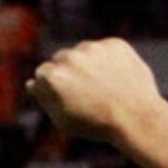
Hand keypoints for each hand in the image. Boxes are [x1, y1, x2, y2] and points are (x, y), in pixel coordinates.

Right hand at [27, 39, 165, 146]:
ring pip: (82, 51)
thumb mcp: (63, 119)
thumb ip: (45, 99)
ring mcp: (93, 48)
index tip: (63, 98)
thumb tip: (32, 84)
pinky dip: (106, 61)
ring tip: (100, 86)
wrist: (135, 116)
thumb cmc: (95, 124)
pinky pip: (104, 49)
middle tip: (82, 92)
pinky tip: (114, 79)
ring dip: (86, 64)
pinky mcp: (114, 43)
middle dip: (67, 72)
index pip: (41, 73)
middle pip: (60, 59)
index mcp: (53, 76)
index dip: (51, 87)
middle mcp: (71, 57)